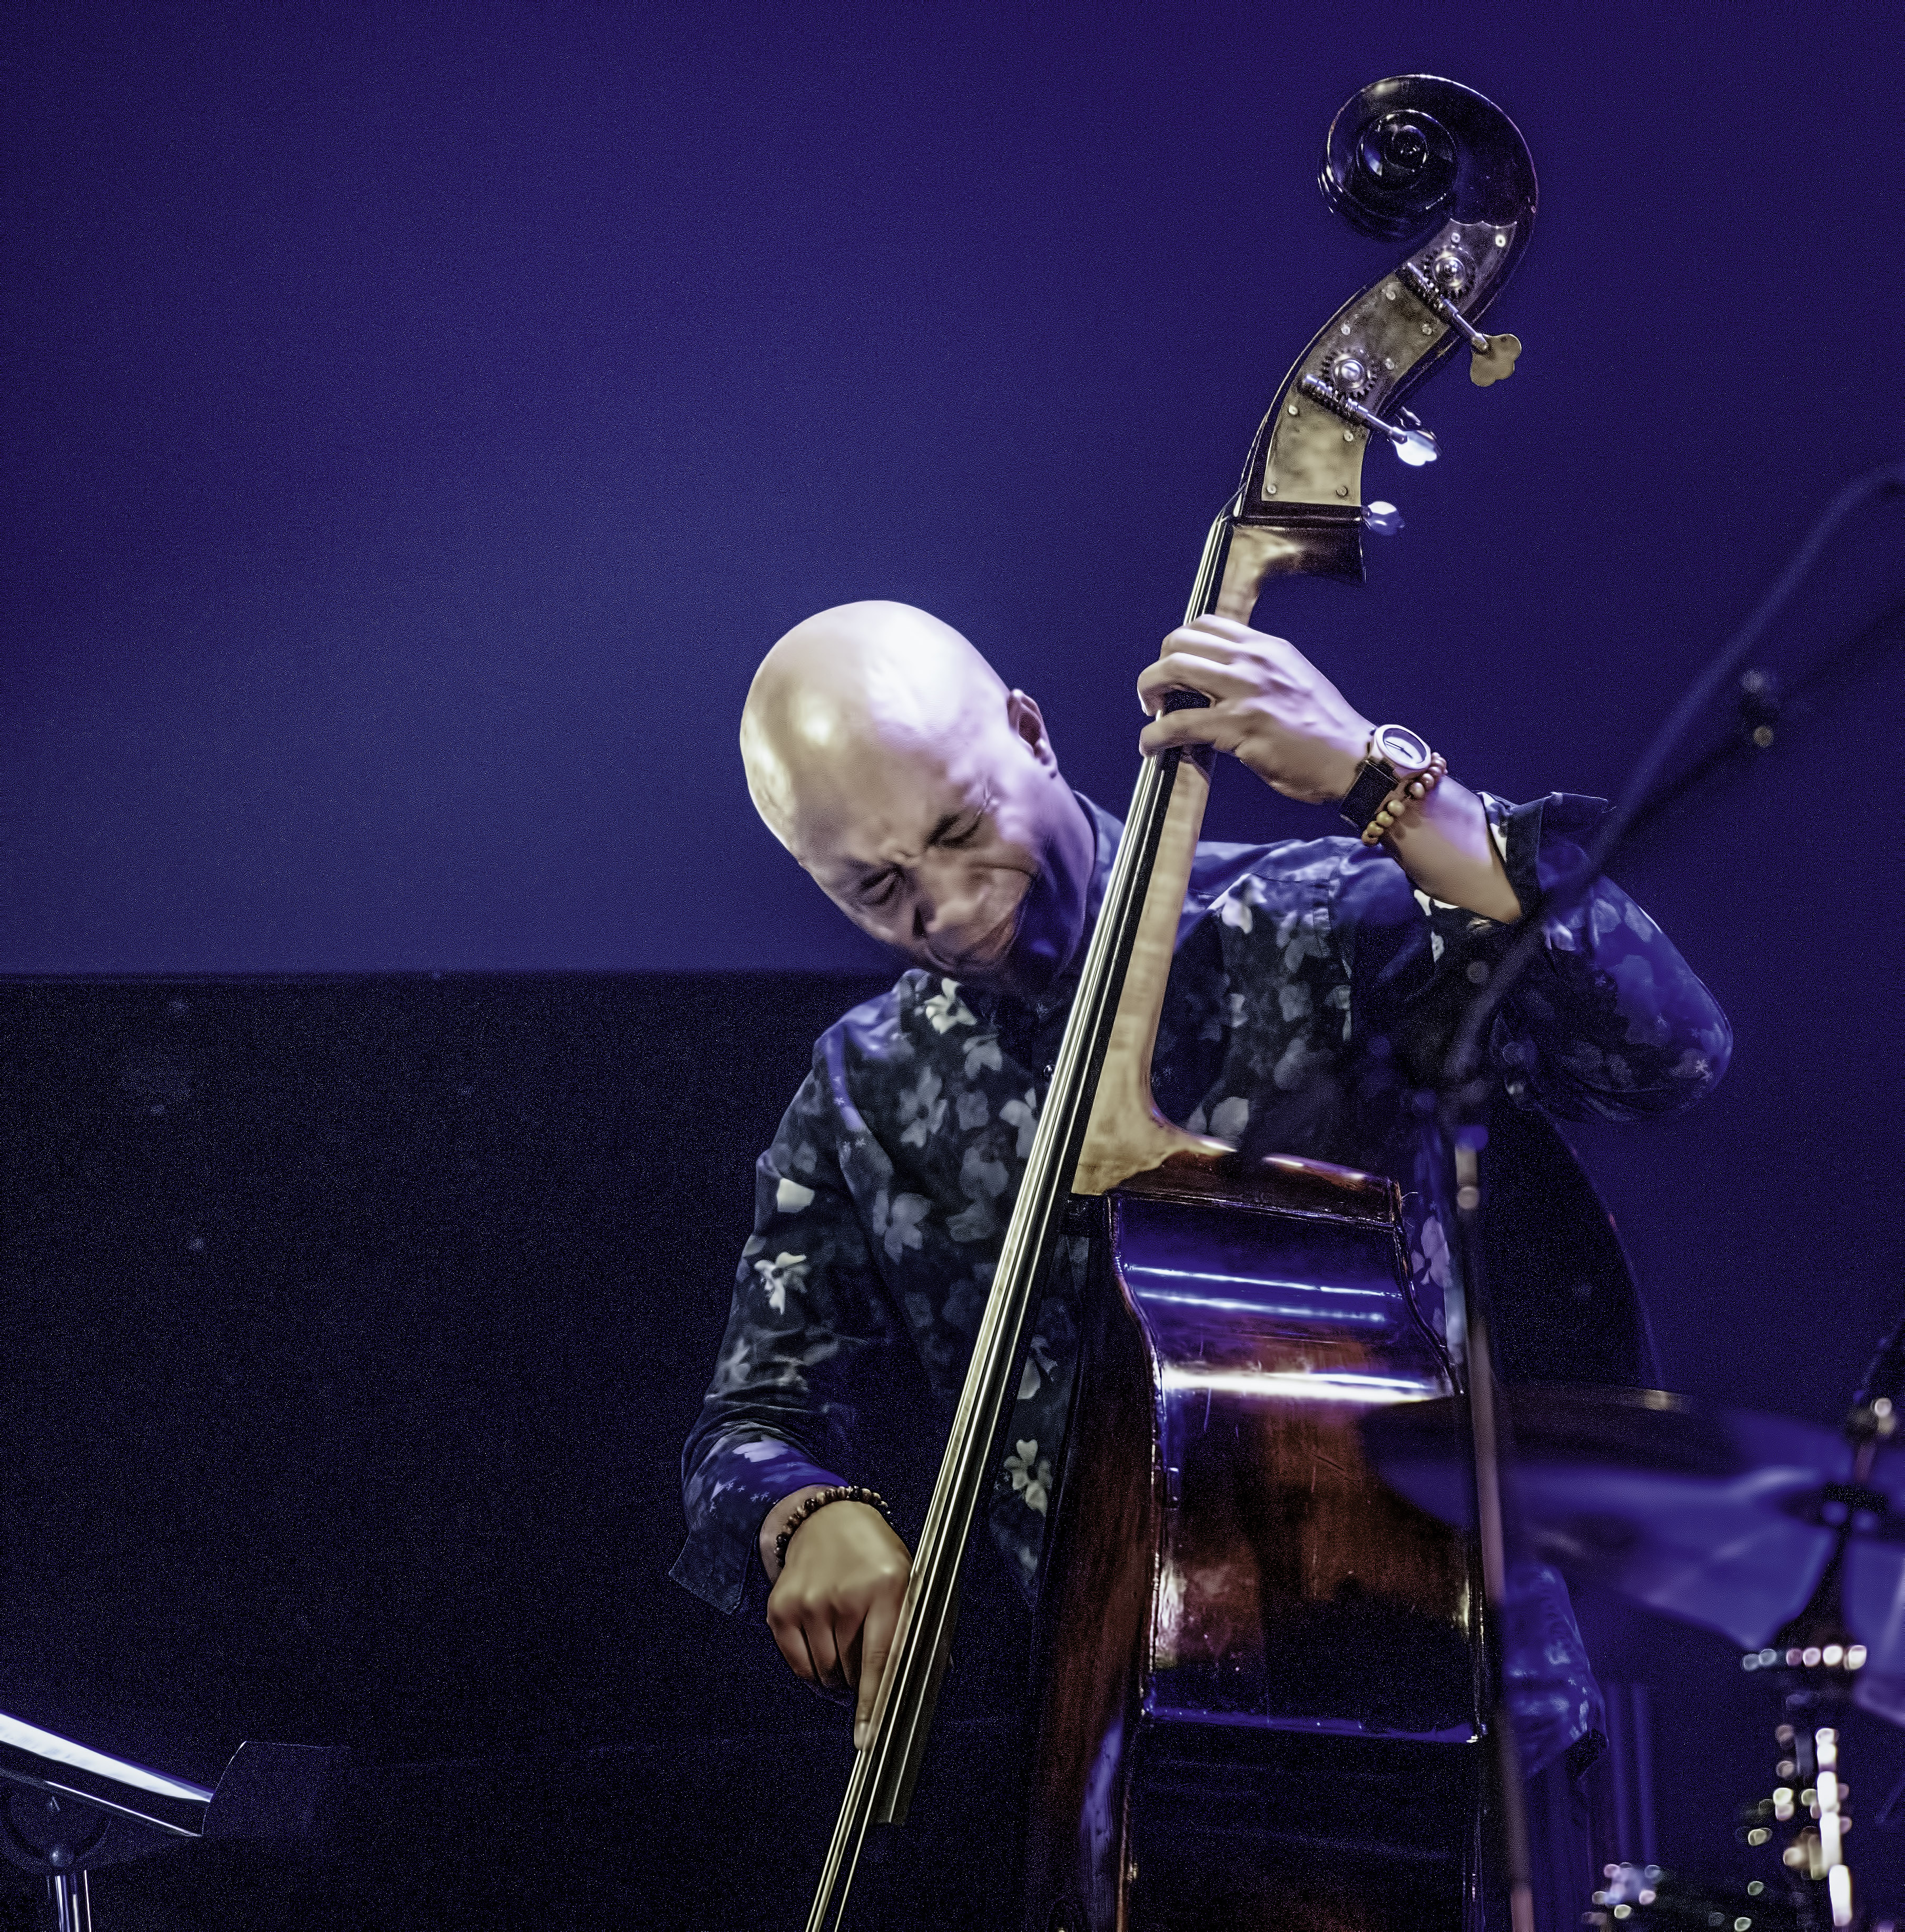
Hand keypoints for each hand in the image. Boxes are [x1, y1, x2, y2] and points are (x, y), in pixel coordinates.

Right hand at [762, 1490, 911, 1749]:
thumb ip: (920, 1630)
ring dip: (836, 1671)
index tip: (869, 1739)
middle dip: (860, 1674)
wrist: (828, 1518)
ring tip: (844, 1635)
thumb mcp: (909, 1581)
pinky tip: (822, 1636)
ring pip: (824, 1673)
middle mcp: (846, 1594)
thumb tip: (931, 1681)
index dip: (875, 1704)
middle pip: (851, 1672)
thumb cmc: (876, 1557)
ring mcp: (809, 1600)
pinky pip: (799, 1664)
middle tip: (863, 1644)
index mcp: (887, 1587)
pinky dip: (812, 1665)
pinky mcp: (782, 1607)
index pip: (881, 1660)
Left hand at [1135, 615, 1371, 804]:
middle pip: (1180, 642)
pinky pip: (1177, 724)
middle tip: (1156, 694)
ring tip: (1151, 714)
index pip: (1206, 624)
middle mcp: (1253, 660)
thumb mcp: (1294, 681)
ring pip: (1172, 671)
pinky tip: (1150, 747)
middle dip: (1156, 667)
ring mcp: (1244, 690)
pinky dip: (1154, 736)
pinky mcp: (1237, 725)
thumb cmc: (1325, 730)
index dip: (1179, 645)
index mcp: (1267, 647)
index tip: (1174, 670)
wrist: (1352, 759)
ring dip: (1148, 692)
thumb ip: (1260, 674)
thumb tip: (1223, 682)